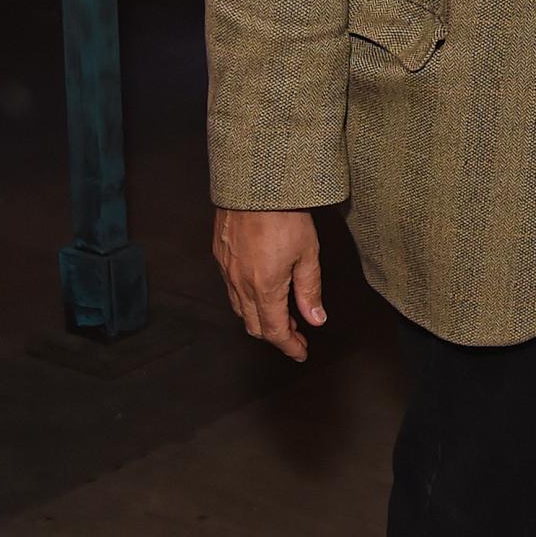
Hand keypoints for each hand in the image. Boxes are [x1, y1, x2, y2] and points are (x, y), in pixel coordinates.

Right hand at [213, 207, 325, 362]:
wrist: (254, 183)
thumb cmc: (284, 214)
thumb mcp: (307, 254)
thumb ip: (310, 290)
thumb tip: (315, 319)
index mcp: (264, 288)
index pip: (275, 331)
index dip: (290, 346)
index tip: (301, 353)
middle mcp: (240, 283)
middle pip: (254, 325)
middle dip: (276, 335)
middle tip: (297, 335)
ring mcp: (226, 270)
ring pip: (240, 309)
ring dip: (260, 318)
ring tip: (282, 313)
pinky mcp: (220, 255)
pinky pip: (230, 288)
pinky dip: (246, 299)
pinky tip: (261, 290)